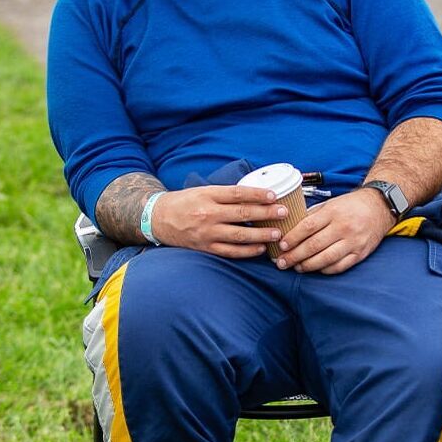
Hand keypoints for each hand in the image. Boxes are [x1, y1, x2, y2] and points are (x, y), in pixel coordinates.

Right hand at [152, 185, 289, 257]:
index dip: (258, 195)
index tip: (274, 196)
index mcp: (208, 195)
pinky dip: (247, 251)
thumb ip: (225, 194)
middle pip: (242, 214)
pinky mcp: (205, 247)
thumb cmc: (184, 202)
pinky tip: (260, 249)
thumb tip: (254, 195)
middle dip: (266, 213)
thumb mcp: (203, 190)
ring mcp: (207, 233)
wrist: (158, 218)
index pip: (238, 194)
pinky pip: (230, 251)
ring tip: (277, 233)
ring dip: (261, 235)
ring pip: (239, 235)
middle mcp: (208, 214)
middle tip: (284, 213)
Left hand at [274, 189, 392, 273]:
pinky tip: (315, 269)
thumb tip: (291, 229)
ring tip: (296, 267)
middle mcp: (343, 227)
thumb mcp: (331, 204)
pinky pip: (339, 266)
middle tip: (282, 262)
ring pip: (325, 259)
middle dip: (295, 256)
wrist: (379, 207)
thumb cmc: (352, 205)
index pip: (308, 226)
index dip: (292, 238)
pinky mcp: (360, 254)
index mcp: (334, 212)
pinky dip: (324, 270)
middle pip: (314, 245)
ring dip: (307, 265)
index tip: (282, 245)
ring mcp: (353, 242)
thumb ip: (313, 216)